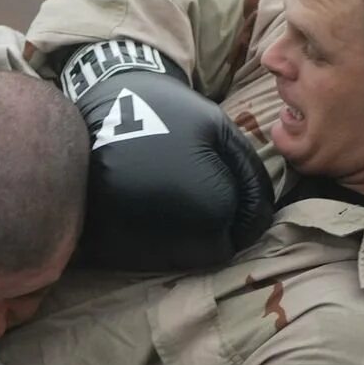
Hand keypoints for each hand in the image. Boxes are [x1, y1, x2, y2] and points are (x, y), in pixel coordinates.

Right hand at [64, 40, 273, 270]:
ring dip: (184, 235)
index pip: (240, 236)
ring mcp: (139, 246)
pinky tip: (146, 203)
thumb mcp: (222, 131)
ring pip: (178, 259)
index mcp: (210, 209)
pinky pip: (144, 255)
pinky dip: (150, 236)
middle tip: (198, 190)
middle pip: (209, 253)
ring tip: (171, 195)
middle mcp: (177, 237)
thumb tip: (260, 218)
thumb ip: (251, 177)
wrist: (102, 106)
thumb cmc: (170, 113)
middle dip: (213, 228)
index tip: (226, 186)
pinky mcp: (111, 248)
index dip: (241, 214)